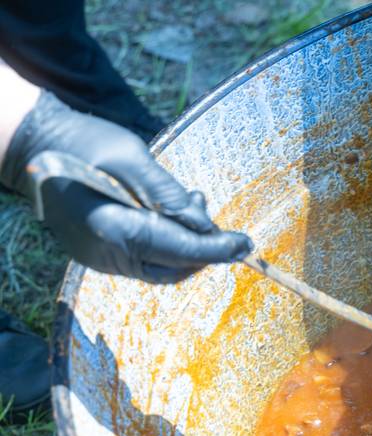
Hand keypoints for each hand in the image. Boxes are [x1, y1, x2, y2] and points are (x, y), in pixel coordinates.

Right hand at [0, 92, 251, 282]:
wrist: (36, 147)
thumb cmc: (86, 144)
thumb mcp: (133, 158)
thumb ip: (169, 195)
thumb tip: (204, 226)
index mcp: (114, 230)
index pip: (180, 250)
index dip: (218, 249)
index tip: (246, 244)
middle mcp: (106, 254)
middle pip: (174, 267)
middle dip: (203, 248)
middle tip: (209, 213)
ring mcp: (100, 259)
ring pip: (161, 267)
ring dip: (186, 244)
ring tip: (190, 203)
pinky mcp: (99, 255)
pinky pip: (144, 259)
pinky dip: (166, 243)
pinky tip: (170, 215)